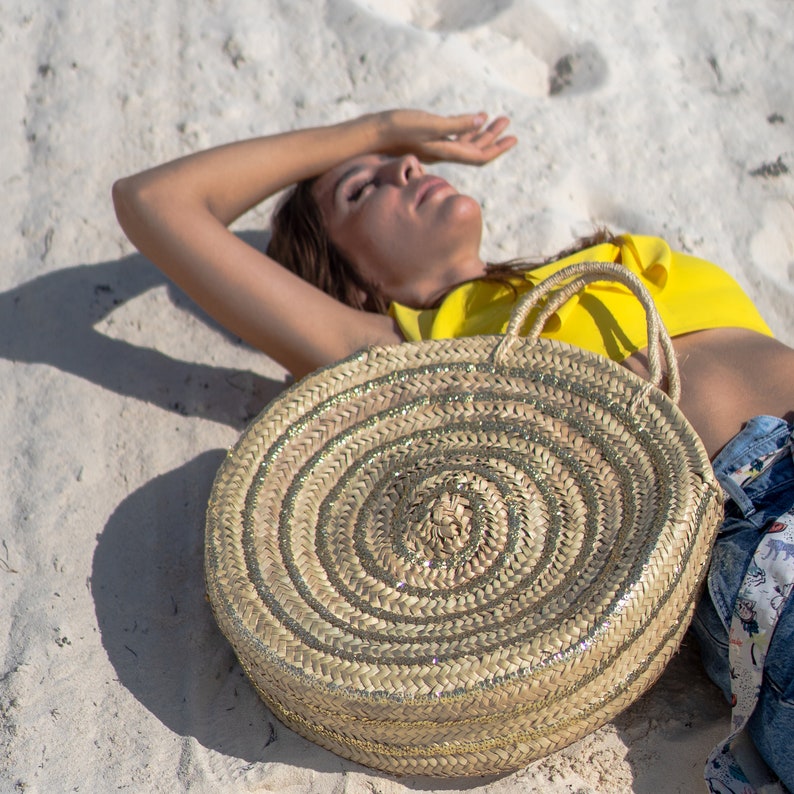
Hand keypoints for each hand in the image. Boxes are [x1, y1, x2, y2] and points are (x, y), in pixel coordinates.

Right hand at [373, 109, 516, 164]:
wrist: (374, 134)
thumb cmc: (400, 128)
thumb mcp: (431, 124)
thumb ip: (457, 124)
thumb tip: (482, 119)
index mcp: (447, 152)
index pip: (479, 156)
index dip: (498, 148)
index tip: (514, 138)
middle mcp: (444, 152)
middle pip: (476, 149)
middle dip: (494, 137)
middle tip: (508, 122)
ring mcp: (436, 147)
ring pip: (466, 142)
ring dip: (483, 132)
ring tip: (498, 118)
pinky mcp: (428, 139)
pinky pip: (453, 136)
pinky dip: (466, 129)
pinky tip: (473, 120)